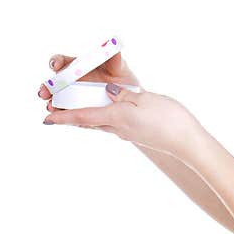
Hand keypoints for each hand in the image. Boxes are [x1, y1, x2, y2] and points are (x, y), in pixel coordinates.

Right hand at [37, 51, 141, 115]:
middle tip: (44, 92)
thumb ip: (114, 57)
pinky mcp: (79, 112)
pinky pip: (67, 114)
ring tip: (51, 107)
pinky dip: (61, 116)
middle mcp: (74, 82)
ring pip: (58, 99)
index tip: (55, 66)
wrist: (132, 102)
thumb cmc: (124, 81)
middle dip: (47, 87)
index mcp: (80, 67)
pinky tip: (58, 118)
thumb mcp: (120, 68)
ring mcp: (75, 98)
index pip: (63, 62)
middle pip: (55, 83)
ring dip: (51, 103)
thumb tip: (111, 43)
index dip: (56, 62)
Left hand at [42, 82, 202, 158]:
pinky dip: (102, 117)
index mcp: (117, 117)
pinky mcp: (136, 133)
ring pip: (100, 123)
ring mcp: (127, 133)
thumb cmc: (170, 120)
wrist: (187, 143)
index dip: (64, 117)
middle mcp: (118, 128)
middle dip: (70, 117)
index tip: (46, 119)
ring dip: (85, 117)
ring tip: (74, 110)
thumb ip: (124, 95)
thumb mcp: (145, 100)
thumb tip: (108, 90)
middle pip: (88, 122)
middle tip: (54, 111)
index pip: (83, 116)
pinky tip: (106, 111)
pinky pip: (113, 124)